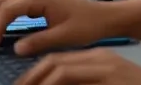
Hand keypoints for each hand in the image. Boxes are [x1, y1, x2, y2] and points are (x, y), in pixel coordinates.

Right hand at [0, 0, 116, 54]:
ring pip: (6, 1)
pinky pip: (15, 5)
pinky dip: (4, 17)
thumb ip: (38, 42)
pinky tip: (3, 32)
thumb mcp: (63, 37)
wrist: (104, 17)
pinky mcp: (40, 0)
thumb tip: (15, 49)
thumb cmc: (87, 25)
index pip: (8, 9)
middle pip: (1, 1)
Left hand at [14, 49, 140, 84]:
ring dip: (39, 81)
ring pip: (61, 71)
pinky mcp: (108, 77)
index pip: (59, 61)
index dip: (36, 74)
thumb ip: (83, 83)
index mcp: (96, 59)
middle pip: (55, 62)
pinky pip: (72, 78)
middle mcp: (98, 59)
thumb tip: (56, 82)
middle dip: (32, 77)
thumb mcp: (105, 84)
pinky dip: (55, 84)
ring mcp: (104, 67)